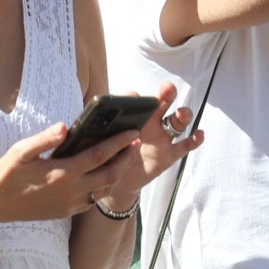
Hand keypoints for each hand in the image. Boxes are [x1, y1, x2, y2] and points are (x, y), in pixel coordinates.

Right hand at [0, 119, 139, 229]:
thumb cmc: (7, 173)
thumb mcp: (21, 151)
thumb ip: (44, 138)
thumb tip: (64, 126)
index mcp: (62, 173)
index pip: (99, 155)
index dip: (119, 143)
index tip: (132, 132)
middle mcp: (71, 191)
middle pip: (111, 174)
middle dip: (126, 158)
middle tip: (135, 143)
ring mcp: (70, 204)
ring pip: (105, 189)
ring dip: (118, 173)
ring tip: (125, 157)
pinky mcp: (67, 212)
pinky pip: (93, 200)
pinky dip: (104, 186)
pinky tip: (104, 175)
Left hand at [89, 83, 201, 217]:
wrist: (112, 178)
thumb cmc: (103, 153)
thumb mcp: (94, 143)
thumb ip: (89, 133)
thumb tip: (69, 128)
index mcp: (130, 114)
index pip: (133, 98)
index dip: (133, 98)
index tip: (131, 98)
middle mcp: (149, 120)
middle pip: (162, 101)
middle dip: (166, 93)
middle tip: (166, 90)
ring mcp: (162, 136)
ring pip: (176, 120)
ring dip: (182, 115)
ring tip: (181, 114)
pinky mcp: (170, 153)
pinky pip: (185, 145)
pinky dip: (194, 140)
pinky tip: (199, 135)